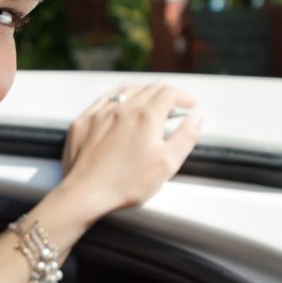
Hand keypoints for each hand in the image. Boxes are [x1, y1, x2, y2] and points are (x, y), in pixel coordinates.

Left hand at [50, 83, 200, 233]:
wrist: (85, 193)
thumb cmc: (126, 183)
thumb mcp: (167, 164)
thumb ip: (186, 136)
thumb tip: (197, 116)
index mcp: (147, 117)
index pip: (169, 94)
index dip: (184, 96)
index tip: (190, 103)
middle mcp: (124, 108)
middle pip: (150, 89)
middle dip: (167, 93)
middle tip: (175, 102)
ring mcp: (101, 113)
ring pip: (127, 90)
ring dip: (144, 91)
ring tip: (153, 98)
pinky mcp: (84, 120)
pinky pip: (104, 98)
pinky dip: (119, 93)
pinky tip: (122, 94)